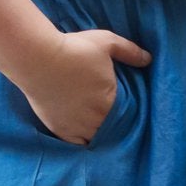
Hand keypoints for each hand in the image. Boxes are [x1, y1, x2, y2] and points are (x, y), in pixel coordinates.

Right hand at [19, 29, 151, 144]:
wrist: (37, 58)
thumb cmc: (74, 49)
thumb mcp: (106, 42)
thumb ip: (129, 52)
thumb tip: (148, 59)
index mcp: (111, 101)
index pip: (129, 115)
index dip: (129, 111)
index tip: (127, 105)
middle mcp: (96, 120)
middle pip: (112, 128)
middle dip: (114, 122)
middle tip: (110, 113)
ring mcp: (77, 127)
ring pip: (96, 138)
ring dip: (99, 132)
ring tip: (98, 124)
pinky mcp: (60, 130)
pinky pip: (77, 143)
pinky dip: (82, 140)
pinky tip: (84, 133)